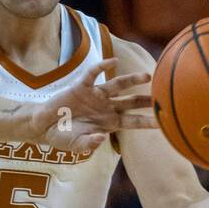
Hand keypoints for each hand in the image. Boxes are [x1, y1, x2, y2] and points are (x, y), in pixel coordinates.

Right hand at [31, 58, 155, 154]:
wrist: (44, 127)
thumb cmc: (63, 138)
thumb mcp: (77, 146)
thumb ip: (90, 144)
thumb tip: (101, 138)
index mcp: (109, 123)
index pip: (133, 122)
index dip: (147, 122)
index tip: (164, 123)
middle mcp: (106, 107)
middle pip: (132, 102)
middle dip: (147, 100)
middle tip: (164, 97)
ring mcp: (95, 96)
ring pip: (118, 85)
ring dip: (132, 80)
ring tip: (147, 76)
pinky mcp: (81, 87)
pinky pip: (93, 74)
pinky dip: (102, 67)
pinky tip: (113, 61)